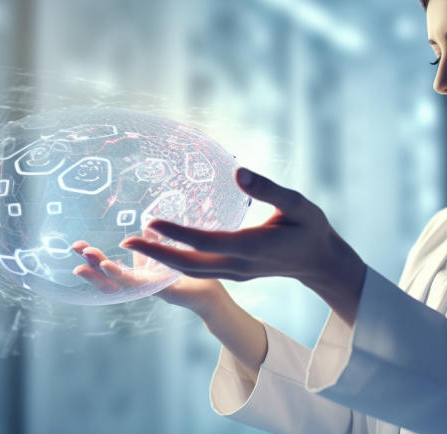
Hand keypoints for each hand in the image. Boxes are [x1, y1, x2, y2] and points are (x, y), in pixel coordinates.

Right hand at [71, 232, 223, 316]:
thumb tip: (146, 225)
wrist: (208, 292)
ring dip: (101, 272)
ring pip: (118, 284)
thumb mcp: (164, 257)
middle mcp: (138, 286)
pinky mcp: (160, 292)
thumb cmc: (187, 276)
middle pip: (107, 279)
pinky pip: (139, 284)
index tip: (78, 245)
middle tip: (76, 248)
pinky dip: (122, 276)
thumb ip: (153, 244)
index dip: (93, 259)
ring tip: (86, 260)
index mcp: (137, 277)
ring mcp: (147, 291)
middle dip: (90, 265)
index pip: (109, 269)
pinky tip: (111, 266)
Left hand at [120, 167, 367, 323]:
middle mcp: (240, 266)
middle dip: (157, 254)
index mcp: (253, 247)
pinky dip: (178, 263)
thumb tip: (238, 172)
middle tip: (125, 241)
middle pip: (190, 265)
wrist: (321, 262)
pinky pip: (200, 272)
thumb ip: (268, 189)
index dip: (178, 234)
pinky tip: (163, 250)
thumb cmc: (311, 228)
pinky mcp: (235, 275)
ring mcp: (236, 274)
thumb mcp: (297, 204)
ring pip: (193, 272)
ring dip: (163, 260)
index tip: (151, 222)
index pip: (207, 242)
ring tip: (137, 244)